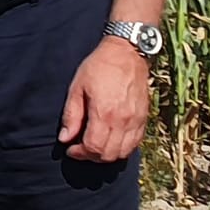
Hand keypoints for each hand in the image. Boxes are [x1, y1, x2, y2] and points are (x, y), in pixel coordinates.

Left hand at [57, 38, 150, 162]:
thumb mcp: (77, 87)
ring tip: (96, 145)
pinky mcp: (144, 118)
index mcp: (104, 113)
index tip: (71, 149)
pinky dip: (122, 148)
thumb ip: (71, 115)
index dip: (79, 153)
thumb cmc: (99, 66)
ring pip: (123, 153)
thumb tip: (65, 138)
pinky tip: (111, 139)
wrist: (127, 52)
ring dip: (107, 155)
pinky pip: (135, 143)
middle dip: (91, 156)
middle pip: (108, 155)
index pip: (93, 148)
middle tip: (81, 148)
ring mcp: (136, 121)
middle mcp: (122, 121)